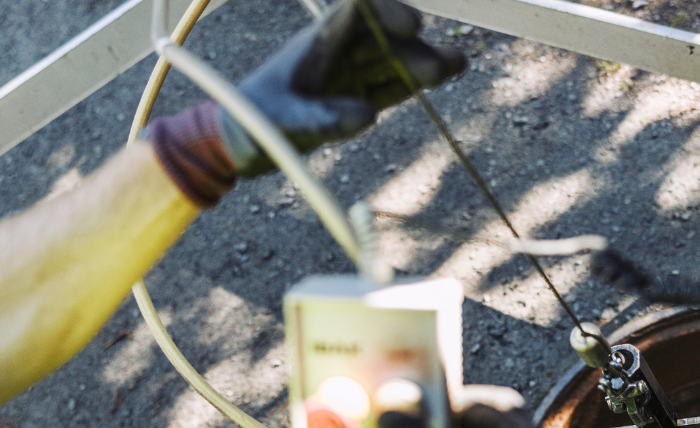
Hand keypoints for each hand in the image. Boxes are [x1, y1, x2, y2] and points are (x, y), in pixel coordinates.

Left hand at [219, 0, 465, 175]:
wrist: (242, 142)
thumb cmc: (254, 123)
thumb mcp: (286, 122)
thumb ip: (324, 117)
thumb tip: (371, 115)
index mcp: (318, 43)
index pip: (357, 13)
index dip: (386, 12)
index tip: (413, 24)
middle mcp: (337, 54)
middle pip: (383, 41)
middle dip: (414, 48)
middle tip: (445, 65)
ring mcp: (348, 76)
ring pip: (391, 63)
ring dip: (422, 64)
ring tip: (457, 65)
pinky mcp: (354, 98)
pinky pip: (388, 87)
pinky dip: (412, 83)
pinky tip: (441, 76)